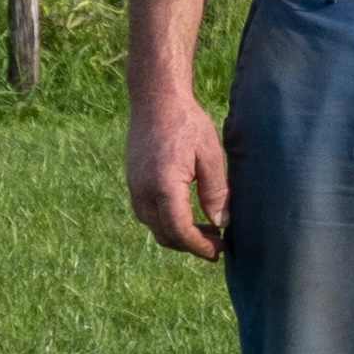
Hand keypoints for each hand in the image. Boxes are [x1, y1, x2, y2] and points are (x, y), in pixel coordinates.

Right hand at [127, 91, 229, 262]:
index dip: (199, 246)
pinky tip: (187, 214)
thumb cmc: (187, 124)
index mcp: (164, 186)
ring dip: (177, 234)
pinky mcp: (132, 181)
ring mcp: (133, 186)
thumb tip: (221, 223)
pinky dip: (166, 221)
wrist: (156, 100)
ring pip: (153, 226)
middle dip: (190, 245)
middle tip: (217, 244)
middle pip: (164, 234)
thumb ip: (216, 192)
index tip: (218, 252)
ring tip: (207, 231)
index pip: (179, 230)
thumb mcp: (210, 156)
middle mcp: (142, 191)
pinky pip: (146, 212)